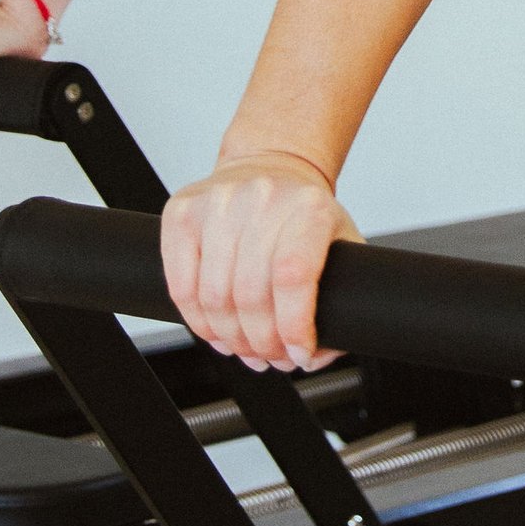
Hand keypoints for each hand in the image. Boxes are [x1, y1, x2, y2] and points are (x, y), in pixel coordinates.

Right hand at [162, 152, 364, 370]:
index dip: (293, 327)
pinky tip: (215, 332)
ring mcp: (217, 202)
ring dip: (229, 339)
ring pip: (214, 297)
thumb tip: (319, 353)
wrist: (270, 167)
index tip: (300, 353)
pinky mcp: (181, 212)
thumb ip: (343, 299)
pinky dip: (197, 322)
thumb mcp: (339, 244)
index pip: (293, 277)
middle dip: (262, 343)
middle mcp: (262, 198)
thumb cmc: (303, 213)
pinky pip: (180, 287)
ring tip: (244, 349)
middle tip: (272, 358)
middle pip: (252, 295)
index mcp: (309, 206)